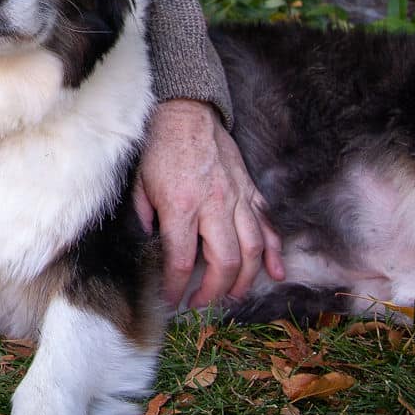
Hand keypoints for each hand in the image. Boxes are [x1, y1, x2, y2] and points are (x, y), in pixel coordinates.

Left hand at [131, 98, 284, 309]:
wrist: (186, 112)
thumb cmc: (159, 147)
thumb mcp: (140, 183)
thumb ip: (146, 216)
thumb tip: (152, 244)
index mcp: (180, 205)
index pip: (181, 260)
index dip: (176, 287)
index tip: (172, 300)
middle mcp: (213, 205)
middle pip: (223, 262)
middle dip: (214, 291)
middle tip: (202, 303)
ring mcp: (236, 198)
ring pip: (251, 249)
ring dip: (244, 279)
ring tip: (233, 297)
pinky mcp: (250, 190)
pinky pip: (267, 226)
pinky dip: (274, 252)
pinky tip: (275, 273)